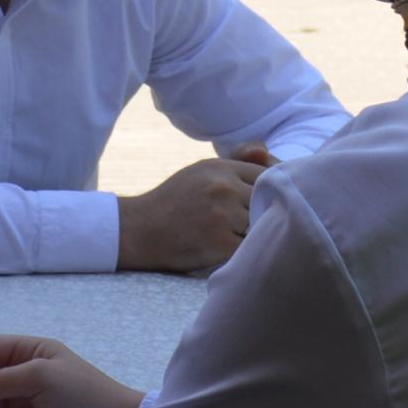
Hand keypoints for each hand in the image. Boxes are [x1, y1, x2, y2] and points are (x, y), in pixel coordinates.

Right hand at [116, 150, 266, 274]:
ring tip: (228, 235)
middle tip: (243, 222)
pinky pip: (249, 248)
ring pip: (260, 226)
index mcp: (220, 168)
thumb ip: (234, 165)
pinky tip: (222, 248)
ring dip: (251, 233)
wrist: (139, 231)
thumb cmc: (172, 202)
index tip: (260, 201)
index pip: (266, 175)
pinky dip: (241, 251)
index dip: (268, 190)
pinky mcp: (221, 244)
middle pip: (266, 201)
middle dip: (260, 213)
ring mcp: (223, 216)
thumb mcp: (200, 173)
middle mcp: (223, 188)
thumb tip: (266, 155)